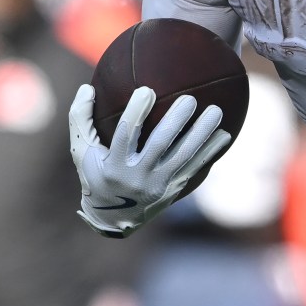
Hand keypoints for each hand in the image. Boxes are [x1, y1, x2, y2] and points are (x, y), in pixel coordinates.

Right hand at [68, 84, 232, 235]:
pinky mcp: (174, 190)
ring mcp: (159, 185)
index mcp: (115, 165)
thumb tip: (86, 87)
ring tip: (216, 111)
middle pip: (161, 145)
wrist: (114, 217)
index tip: (147, 90)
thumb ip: (80, 119)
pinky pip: (196, 168)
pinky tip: (225, 134)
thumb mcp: (82, 151)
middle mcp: (138, 177)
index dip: (137, 113)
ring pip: (184, 156)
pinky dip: (211, 151)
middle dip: (176, 121)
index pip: (126, 135)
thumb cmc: (95, 174)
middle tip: (189, 99)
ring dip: (202, 133)